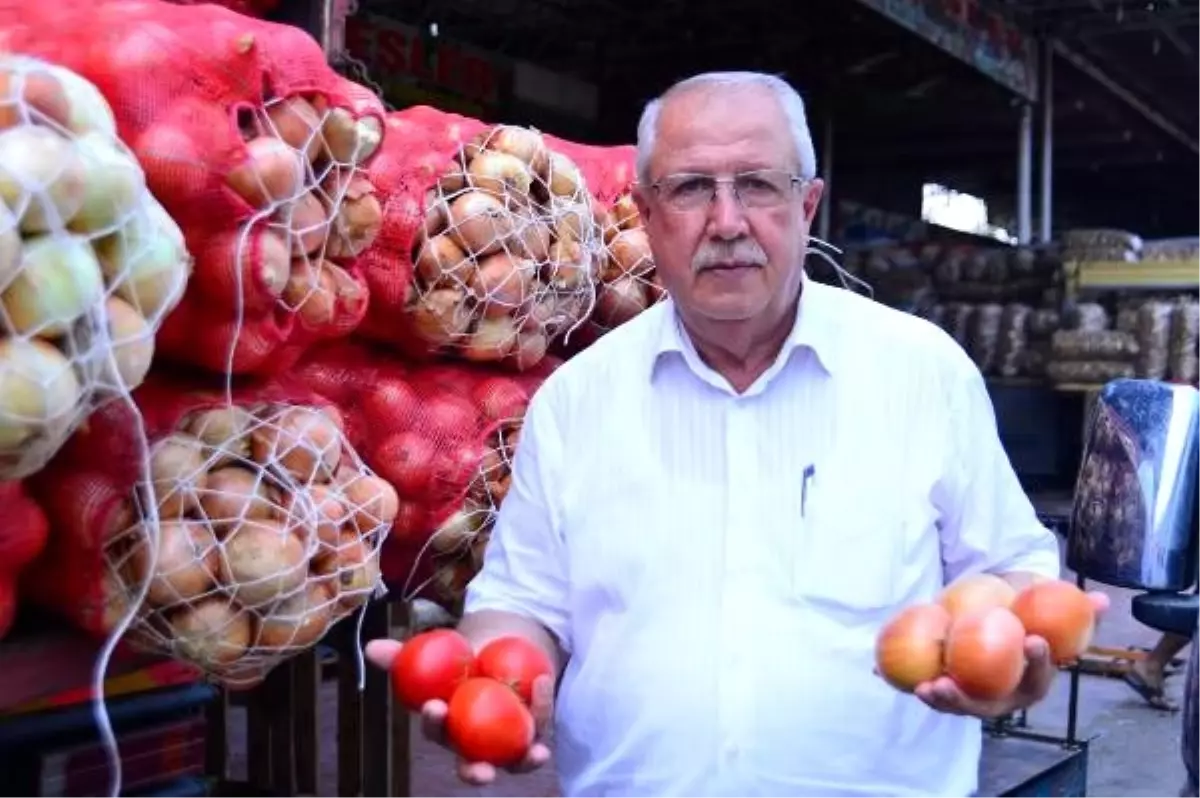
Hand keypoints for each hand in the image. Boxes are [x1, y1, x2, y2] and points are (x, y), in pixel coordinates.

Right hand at [365, 638, 553, 784]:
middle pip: (473, 764)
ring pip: (514, 759)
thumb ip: (404, 654)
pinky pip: (539, 724)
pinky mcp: (533, 729)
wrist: (497, 648)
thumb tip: (372, 647)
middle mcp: (475, 743)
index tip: (435, 706)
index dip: (435, 723)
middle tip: (481, 770)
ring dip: (526, 760)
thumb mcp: (433, 652)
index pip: (437, 730)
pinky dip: (543, 707)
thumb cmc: (458, 659)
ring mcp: (505, 741)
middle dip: (476, 772)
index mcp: (447, 727)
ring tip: (537, 752)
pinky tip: (543, 684)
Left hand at [915, 590, 1110, 718]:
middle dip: (968, 701)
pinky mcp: (950, 691)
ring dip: (940, 700)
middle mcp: (1003, 698)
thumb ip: (1077, 609)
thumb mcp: (1048, 613)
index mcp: (1031, 684)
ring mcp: (975, 699)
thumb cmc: (1026, 624)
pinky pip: (933, 691)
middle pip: (987, 706)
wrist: (997, 630)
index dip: (1037, 662)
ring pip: (957, 706)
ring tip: (925, 687)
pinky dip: (912, 685)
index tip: (1031, 640)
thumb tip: (1103, 599)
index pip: (1037, 678)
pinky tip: (889, 674)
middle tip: (949, 683)